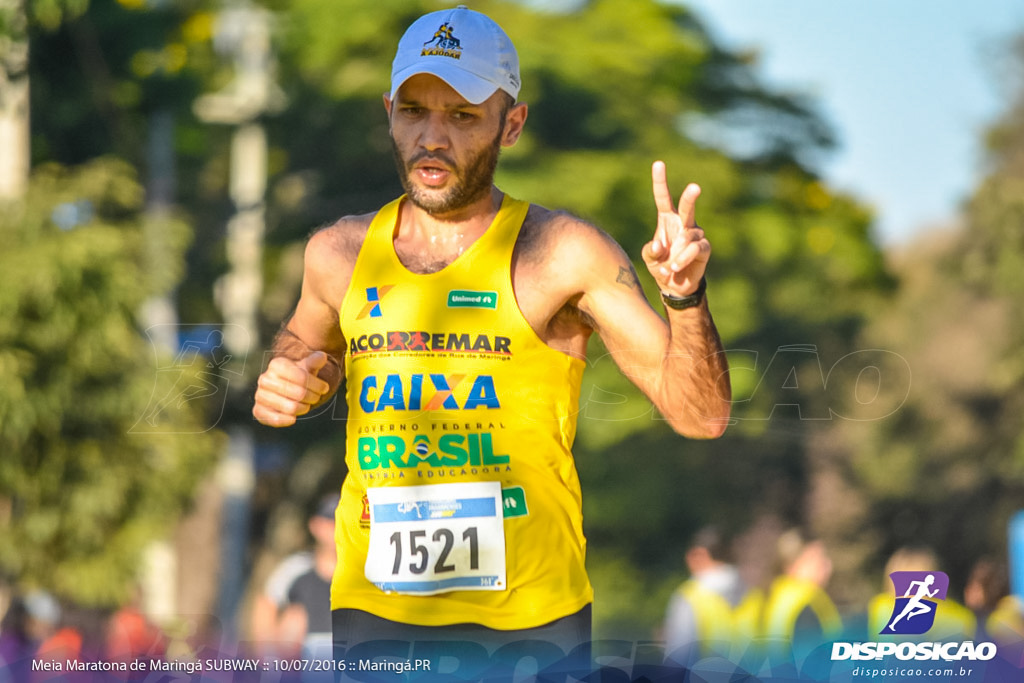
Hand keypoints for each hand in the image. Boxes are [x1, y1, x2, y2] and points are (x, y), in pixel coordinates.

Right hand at [253, 351, 331, 426]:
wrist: (283, 387)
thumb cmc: (298, 376)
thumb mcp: (307, 366)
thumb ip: (315, 361)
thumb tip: (322, 357)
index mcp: (277, 364)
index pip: (303, 377)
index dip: (317, 385)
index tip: (324, 388)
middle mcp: (265, 379)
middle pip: (299, 393)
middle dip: (313, 397)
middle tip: (316, 398)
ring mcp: (260, 395)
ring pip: (291, 407)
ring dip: (304, 408)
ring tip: (306, 405)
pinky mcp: (258, 410)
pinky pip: (275, 419)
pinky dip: (287, 420)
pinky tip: (293, 418)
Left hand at [641, 160, 710, 296]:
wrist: (675, 285)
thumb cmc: (660, 266)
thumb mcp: (649, 259)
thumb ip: (650, 252)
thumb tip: (659, 244)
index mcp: (666, 220)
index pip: (663, 198)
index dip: (660, 181)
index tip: (658, 164)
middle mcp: (683, 223)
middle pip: (686, 206)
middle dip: (690, 197)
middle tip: (695, 187)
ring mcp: (695, 234)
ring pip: (687, 237)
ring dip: (675, 255)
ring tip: (669, 267)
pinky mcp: (704, 247)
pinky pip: (695, 249)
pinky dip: (683, 259)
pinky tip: (676, 268)